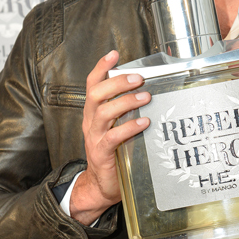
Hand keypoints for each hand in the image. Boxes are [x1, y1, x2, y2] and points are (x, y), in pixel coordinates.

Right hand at [71, 50, 150, 224]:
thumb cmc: (113, 152)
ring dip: (126, 102)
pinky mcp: (102, 153)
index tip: (113, 54)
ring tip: (145, 97)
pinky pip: (112, 138)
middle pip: (97, 94)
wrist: (101, 184)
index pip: (92, 85)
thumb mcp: (116, 126)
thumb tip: (147, 90)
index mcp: (93, 112)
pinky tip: (143, 123)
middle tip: (138, 78)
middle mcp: (91, 122)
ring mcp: (94, 137)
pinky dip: (128, 128)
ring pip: (104, 113)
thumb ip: (125, 110)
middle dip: (117, 83)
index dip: (101, 68)